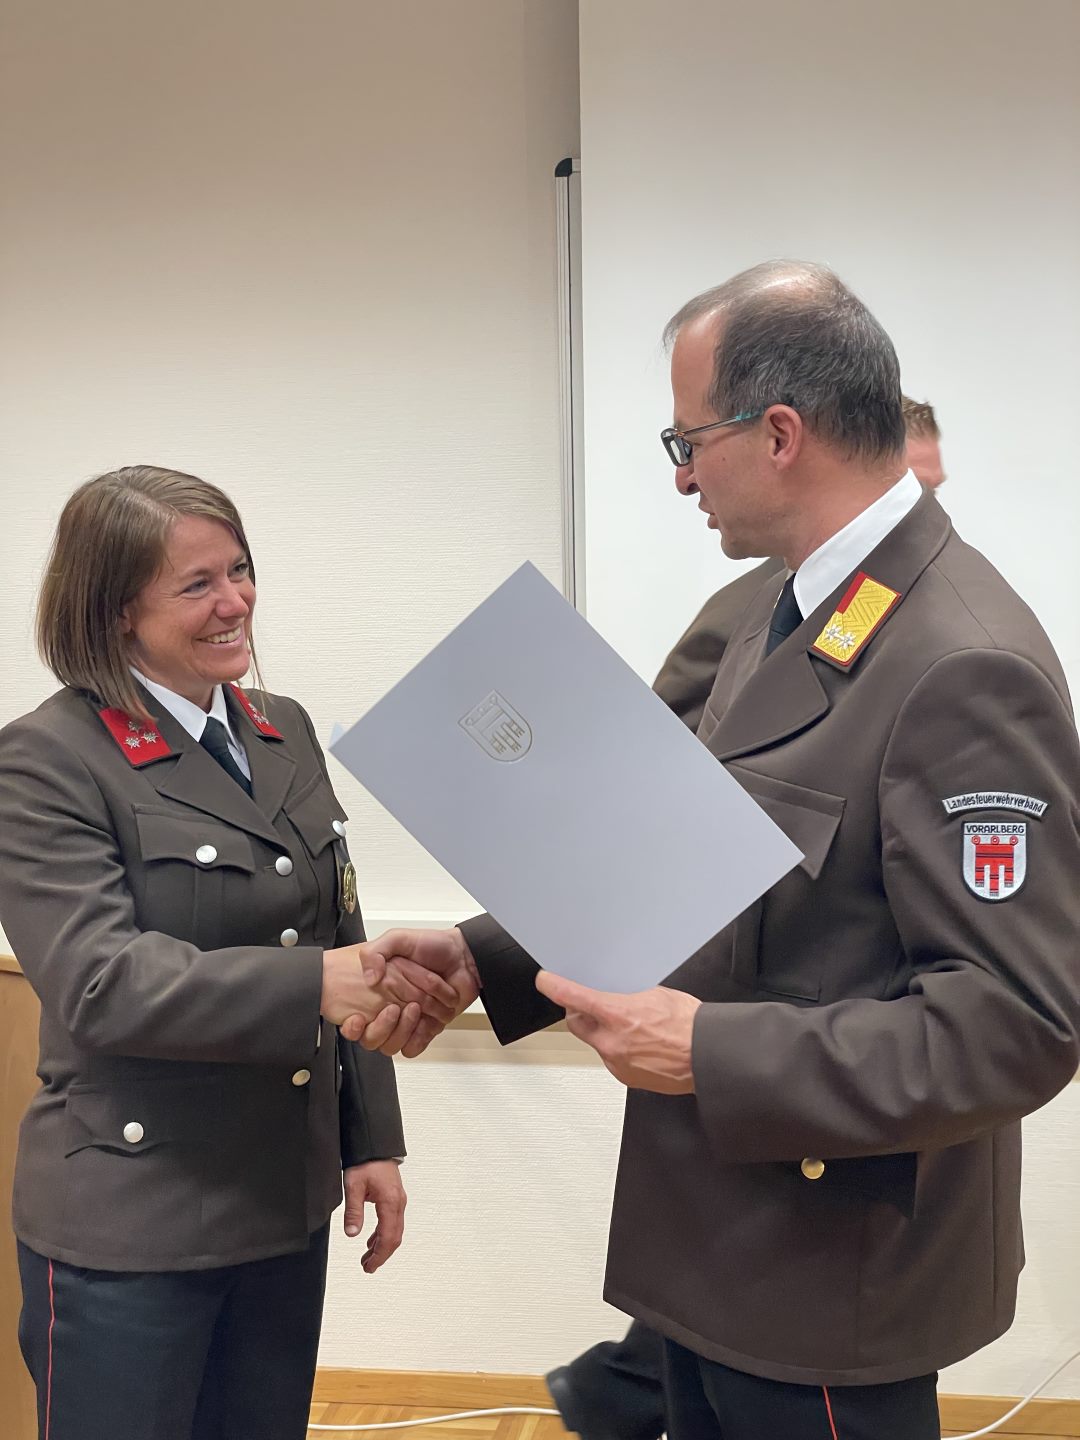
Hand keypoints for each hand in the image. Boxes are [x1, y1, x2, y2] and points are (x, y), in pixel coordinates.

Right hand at [340, 927, 479, 1056]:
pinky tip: (423, 1024)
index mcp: (379, 990)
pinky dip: (418, 1038)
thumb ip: (375, 952)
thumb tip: (369, 978)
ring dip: (403, 1030)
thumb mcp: (398, 938)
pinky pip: (414, 1047)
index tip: (357, 1020)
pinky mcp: (426, 1029)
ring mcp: (408, 1021)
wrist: (465, 958)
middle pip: (372, 1038)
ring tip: (415, 1010)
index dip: (352, 1026)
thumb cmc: (433, 946)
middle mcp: (390, 1007)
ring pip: (391, 1046)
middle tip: (395, 1008)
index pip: (355, 1020)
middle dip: (383, 1026)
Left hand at [342, 1161, 405, 1273]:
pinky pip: (392, 1221)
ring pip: (395, 1230)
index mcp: (390, 1202)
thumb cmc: (366, 1161)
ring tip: (368, 1258)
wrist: (375, 1144)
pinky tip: (372, 1240)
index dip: (380, 1256)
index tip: (369, 1267)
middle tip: (368, 1267)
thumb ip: (353, 1211)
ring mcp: (398, 1200)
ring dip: (383, 1246)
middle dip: (382, 1255)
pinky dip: (383, 1234)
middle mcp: (398, 1202)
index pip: (388, 1237)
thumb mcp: (353, 1186)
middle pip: (395, 1237)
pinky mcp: (394, 1197)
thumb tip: (352, 1233)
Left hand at [535, 971, 700, 1093]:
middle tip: (593, 1005)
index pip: (573, 997)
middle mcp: (612, 1042)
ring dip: (605, 1033)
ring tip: (634, 1029)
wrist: (708, 1057)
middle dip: (580, 1013)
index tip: (546, 982)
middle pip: (577, 1024)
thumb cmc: (691, 1027)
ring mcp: (618, 1063)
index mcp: (617, 1015)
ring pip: (596, 1043)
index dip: (554, 987)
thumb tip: (617, 998)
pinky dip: (619, 1050)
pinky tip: (641, 1045)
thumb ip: (628, 997)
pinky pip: (612, 1059)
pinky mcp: (626, 1077)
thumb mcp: (656, 995)